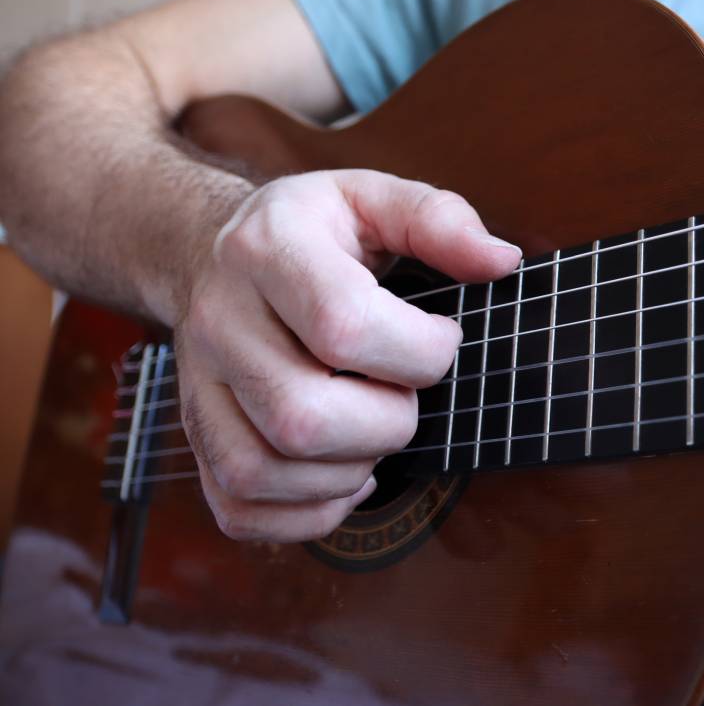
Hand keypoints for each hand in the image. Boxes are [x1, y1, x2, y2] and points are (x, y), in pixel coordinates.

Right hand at [175, 169, 520, 541]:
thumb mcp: (372, 197)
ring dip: (350, 471)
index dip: (418, 351)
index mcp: (267, 250)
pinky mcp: (196, 437)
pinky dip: (310, 511)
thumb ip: (440, 221)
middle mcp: (220, 322)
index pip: (343, 327)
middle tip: (405, 393)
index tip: (439, 338)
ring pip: (267, 471)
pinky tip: (345, 471)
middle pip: (304, 417)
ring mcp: (198, 386)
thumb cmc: (310, 230)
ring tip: (375, 430)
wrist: (208, 250)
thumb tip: (501, 262)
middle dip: (388, 423)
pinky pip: (242, 509)